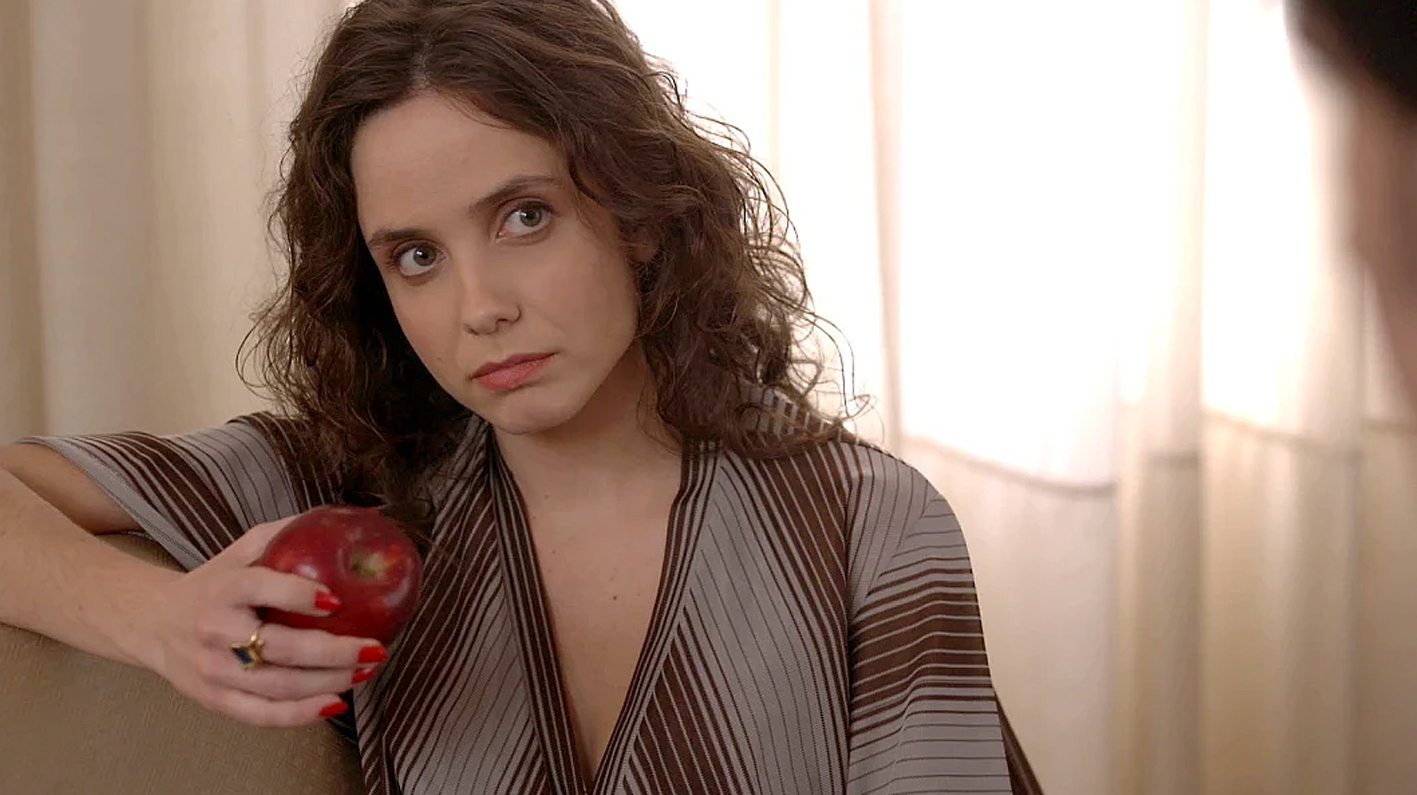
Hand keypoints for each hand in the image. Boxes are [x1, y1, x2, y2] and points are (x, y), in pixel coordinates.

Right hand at [141, 516, 386, 727]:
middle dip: (335, 651)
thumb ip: (285, 534)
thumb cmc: (213, 584)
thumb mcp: (241, 550)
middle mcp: (215, 632)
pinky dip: (302, 714)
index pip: (260, 589)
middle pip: (280, 647)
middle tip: (376, 647)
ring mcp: (214, 671)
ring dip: (329, 682)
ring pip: (279, 685)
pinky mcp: (215, 700)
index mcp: (222, 590)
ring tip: (366, 671)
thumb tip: (345, 518)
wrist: (154, 623)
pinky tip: (336, 702)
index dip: (299, 595)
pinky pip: (263, 715)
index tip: (337, 600)